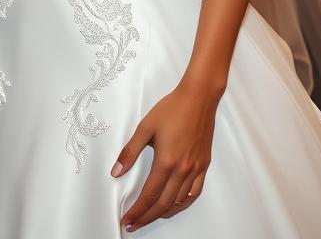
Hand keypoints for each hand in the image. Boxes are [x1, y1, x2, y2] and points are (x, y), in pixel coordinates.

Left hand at [112, 78, 217, 231]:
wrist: (198, 98)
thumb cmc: (172, 109)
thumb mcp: (145, 127)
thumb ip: (130, 151)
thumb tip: (116, 171)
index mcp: (166, 161)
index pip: (149, 195)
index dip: (137, 210)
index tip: (127, 219)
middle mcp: (183, 170)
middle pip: (163, 204)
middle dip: (147, 217)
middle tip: (134, 223)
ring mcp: (195, 169)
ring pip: (179, 202)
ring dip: (163, 212)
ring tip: (150, 216)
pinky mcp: (204, 166)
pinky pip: (194, 193)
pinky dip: (182, 203)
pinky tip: (175, 204)